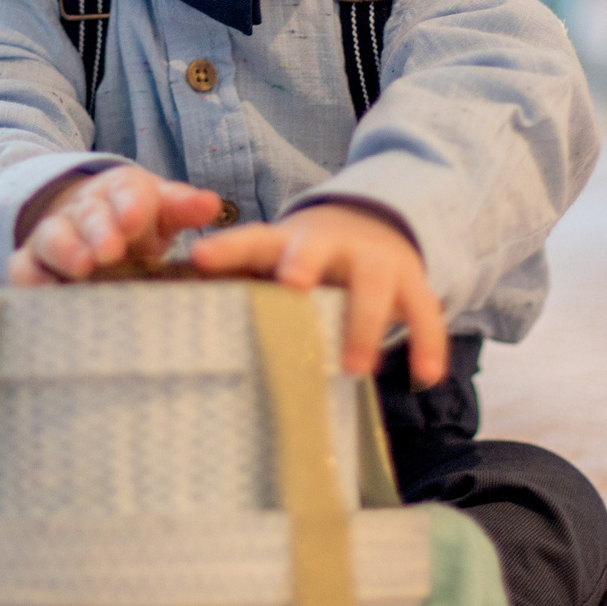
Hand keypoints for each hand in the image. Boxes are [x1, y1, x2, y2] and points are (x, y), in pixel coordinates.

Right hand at [9, 166, 224, 284]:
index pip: (125, 191)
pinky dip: (32, 283)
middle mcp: (83, 210)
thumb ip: (185, 208)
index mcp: (121, 192)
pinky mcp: (31, 264)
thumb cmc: (138, 221)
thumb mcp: (164, 211)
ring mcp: (54, 235)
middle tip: (110, 251)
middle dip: (98, 230)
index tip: (134, 221)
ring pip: (52, 237)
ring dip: (65, 251)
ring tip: (81, 269)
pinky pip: (24, 271)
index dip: (128, 205)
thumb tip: (211, 203)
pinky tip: (47, 297)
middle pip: (88, 215)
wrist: (92, 226)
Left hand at [188, 204, 448, 385]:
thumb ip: (242, 293)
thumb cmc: (305, 264)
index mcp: (286, 243)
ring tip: (354, 368)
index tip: (199, 258)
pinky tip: (424, 378)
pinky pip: (424, 312)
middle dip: (303, 261)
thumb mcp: (275, 266)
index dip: (226, 249)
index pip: (251, 241)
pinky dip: (426, 344)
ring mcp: (374, 261)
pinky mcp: (412, 283)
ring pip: (373, 282)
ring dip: (363, 322)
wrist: (376, 227)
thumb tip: (179, 338)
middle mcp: (330, 246)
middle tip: (292, 285)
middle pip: (315, 247)